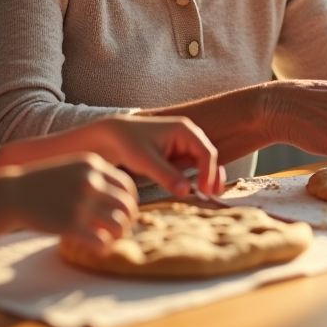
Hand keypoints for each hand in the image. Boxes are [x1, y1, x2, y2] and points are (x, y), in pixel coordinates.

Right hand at [9, 153, 138, 254]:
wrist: (11, 194)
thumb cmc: (43, 184)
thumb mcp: (72, 168)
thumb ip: (95, 177)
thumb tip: (121, 197)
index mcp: (93, 165)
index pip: (127, 186)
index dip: (130, 201)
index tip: (123, 211)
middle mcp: (90, 182)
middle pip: (127, 206)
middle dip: (128, 220)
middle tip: (120, 229)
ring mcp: (80, 204)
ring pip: (118, 225)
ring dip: (118, 235)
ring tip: (109, 239)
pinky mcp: (69, 225)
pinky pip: (100, 242)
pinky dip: (103, 248)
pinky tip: (97, 249)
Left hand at [100, 115, 224, 195]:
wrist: (112, 137)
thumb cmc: (128, 142)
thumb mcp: (145, 161)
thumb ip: (166, 176)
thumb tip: (186, 192)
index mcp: (184, 130)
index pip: (206, 152)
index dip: (208, 173)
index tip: (205, 192)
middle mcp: (188, 135)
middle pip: (208, 156)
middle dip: (213, 175)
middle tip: (214, 195)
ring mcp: (183, 145)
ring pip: (202, 163)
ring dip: (207, 177)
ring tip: (209, 195)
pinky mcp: (177, 155)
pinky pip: (191, 167)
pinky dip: (195, 178)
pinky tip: (197, 191)